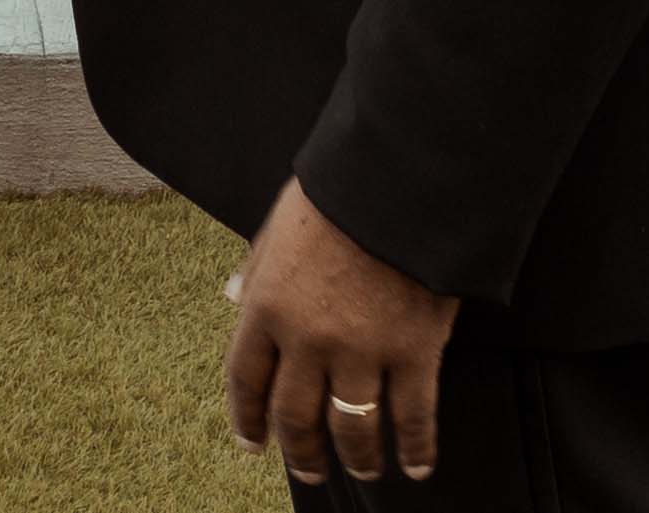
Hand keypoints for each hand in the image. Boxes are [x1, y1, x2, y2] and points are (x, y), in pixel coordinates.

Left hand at [226, 176, 449, 485]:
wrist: (401, 176)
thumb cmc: (340, 190)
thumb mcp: (280, 222)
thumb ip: (256, 266)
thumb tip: (232, 296)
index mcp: (267, 304)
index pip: (246, 379)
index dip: (247, 418)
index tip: (253, 444)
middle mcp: (308, 338)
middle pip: (296, 415)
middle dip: (301, 453)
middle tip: (309, 473)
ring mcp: (362, 349)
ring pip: (352, 428)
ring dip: (357, 458)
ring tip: (363, 471)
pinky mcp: (415, 350)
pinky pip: (413, 416)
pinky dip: (416, 448)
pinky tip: (417, 465)